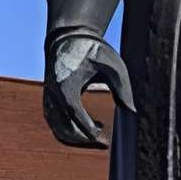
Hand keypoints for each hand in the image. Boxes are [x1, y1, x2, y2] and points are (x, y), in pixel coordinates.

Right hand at [43, 34, 135, 148]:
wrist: (70, 37)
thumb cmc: (93, 50)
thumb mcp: (113, 65)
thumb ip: (122, 88)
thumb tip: (132, 111)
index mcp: (65, 85)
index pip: (74, 115)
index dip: (88, 130)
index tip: (104, 139)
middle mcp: (52, 93)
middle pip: (64, 127)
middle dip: (85, 139)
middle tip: (105, 143)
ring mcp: (48, 98)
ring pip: (58, 129)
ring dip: (78, 138)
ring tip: (101, 136)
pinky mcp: (49, 100)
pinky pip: (56, 123)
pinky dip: (71, 131)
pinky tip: (92, 128)